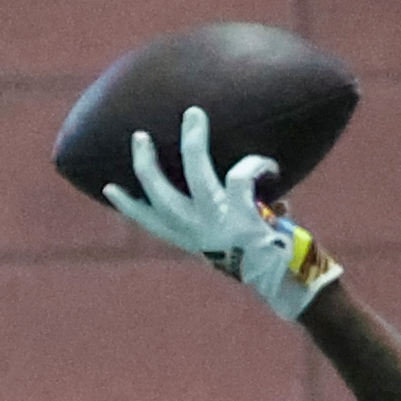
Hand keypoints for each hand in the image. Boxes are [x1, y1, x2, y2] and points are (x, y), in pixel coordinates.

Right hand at [102, 106, 339, 323]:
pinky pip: (241, 174)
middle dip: (145, 164)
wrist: (292, 286)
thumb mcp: (244, 242)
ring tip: (193, 115)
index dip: (128, 206)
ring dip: (192, 141)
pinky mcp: (242, 215)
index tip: (108, 188)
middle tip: (139, 136)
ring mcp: (219, 223)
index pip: (153, 224)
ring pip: (195, 173)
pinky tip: (270, 167)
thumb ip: (245, 223)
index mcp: (196, 242)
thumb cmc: (273, 261)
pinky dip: (256, 165)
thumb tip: (276, 204)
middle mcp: (200, 233)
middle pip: (158, 194)